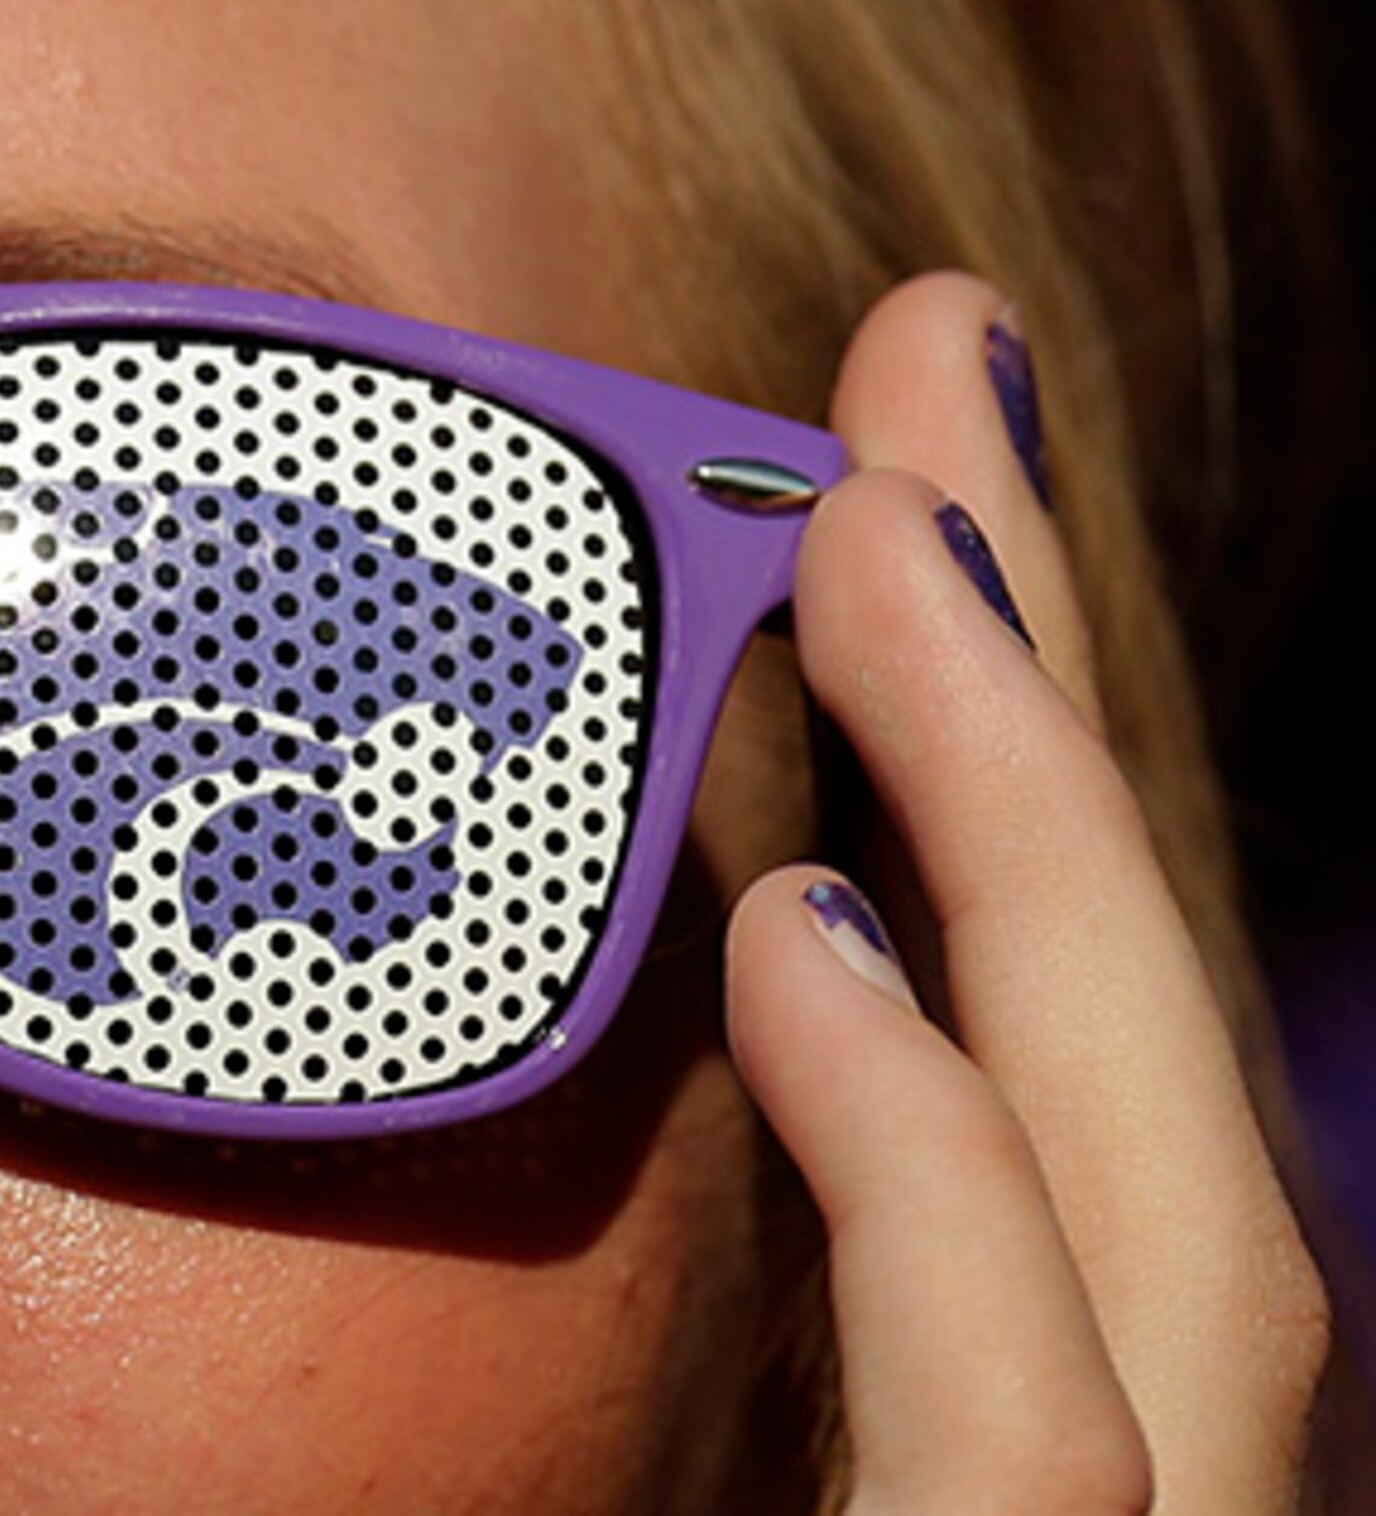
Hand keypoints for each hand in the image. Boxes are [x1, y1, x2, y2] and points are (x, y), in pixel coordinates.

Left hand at [729, 273, 1329, 1511]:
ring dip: (1040, 854)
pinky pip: (1025, 1437)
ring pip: (1178, 1220)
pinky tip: (808, 947)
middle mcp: (1125, 1503)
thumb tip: (613, 1003)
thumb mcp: (631, 1466)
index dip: (1000, 784)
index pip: (1050, 1091)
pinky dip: (943, 1184)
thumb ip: (696, 1302)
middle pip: (1135, 1087)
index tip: (872, 519)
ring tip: (878, 541)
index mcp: (1007, 1452)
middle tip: (918, 387)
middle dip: (1049, 725)